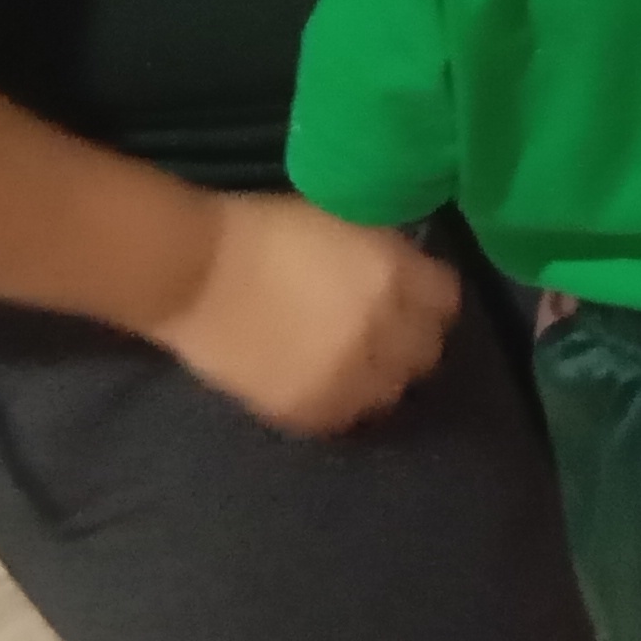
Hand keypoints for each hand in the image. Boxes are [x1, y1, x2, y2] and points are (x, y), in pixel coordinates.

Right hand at [145, 193, 461, 434]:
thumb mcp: (346, 223)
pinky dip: (341, 403)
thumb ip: (386, 254)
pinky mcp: (308, 409)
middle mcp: (384, 329)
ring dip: (380, 377)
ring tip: (354, 364)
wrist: (193, 271)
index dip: (430, 299)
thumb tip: (409, 273)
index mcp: (395, 275)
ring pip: (390, 392)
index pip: (447, 302)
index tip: (415, 299)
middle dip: (411, 341)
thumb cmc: (265, 230)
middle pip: (426, 352)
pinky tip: (323, 384)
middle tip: (385, 335)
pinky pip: (344, 418)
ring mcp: (348, 375)